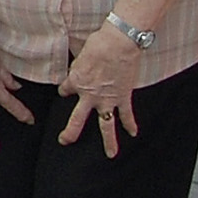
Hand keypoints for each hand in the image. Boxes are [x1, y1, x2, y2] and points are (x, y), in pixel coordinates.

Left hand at [57, 24, 142, 154]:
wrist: (119, 43)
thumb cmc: (98, 44)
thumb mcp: (80, 54)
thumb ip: (79, 65)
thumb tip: (80, 67)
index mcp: (75, 82)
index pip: (65, 91)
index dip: (66, 90)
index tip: (67, 89)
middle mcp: (89, 95)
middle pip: (76, 119)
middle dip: (70, 133)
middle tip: (65, 141)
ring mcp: (107, 99)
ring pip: (106, 125)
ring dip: (109, 141)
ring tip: (110, 154)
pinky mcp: (123, 97)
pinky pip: (127, 114)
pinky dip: (131, 124)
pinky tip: (133, 133)